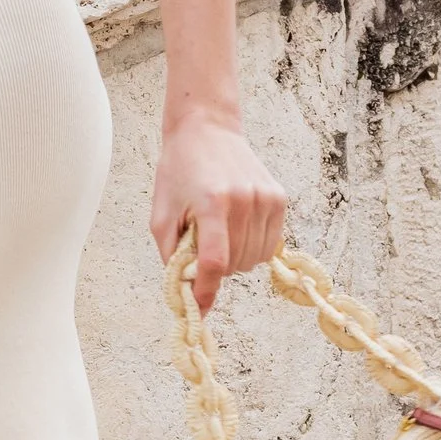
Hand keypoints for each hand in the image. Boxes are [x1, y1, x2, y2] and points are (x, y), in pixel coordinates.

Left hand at [150, 108, 288, 312]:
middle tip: (201, 247)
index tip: (199, 309)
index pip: (214, 261)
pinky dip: (251, 247)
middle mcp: (244, 200)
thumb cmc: (179, 170)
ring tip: (219, 232)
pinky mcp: (279, 199)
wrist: (207, 130)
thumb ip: (172, 255)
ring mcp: (266, 199)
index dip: (206, 291)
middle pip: (234, 265)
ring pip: (253, 260)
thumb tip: (186, 294)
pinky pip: (269, 245)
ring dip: (235, 259)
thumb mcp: (162, 214)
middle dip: (215, 268)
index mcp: (212, 202)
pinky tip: (236, 227)